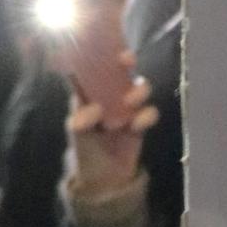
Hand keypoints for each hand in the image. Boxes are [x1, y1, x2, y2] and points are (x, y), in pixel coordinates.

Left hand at [65, 9, 155, 193]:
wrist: (104, 181)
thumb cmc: (85, 153)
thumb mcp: (77, 136)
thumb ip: (81, 121)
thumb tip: (96, 109)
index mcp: (89, 96)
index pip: (93, 70)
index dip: (99, 55)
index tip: (102, 46)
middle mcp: (109, 97)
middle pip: (121, 72)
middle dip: (126, 64)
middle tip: (127, 62)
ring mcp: (127, 110)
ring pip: (139, 89)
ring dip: (138, 90)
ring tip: (132, 101)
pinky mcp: (140, 124)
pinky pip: (150, 112)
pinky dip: (146, 116)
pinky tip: (137, 126)